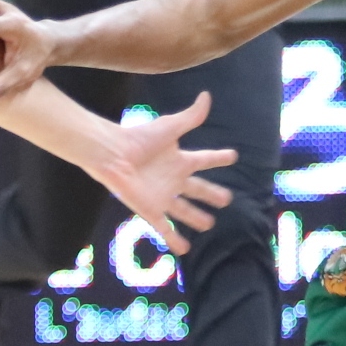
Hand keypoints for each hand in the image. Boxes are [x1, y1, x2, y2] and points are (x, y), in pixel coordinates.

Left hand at [93, 91, 237, 253]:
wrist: (113, 154)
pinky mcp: (152, 210)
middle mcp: (174, 179)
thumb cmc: (139, 138)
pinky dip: (175, 239)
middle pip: (198, 189)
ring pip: (185, 211)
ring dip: (196, 218)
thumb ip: (191, 116)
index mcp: (180, 159)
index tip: (232, 156)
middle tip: (227, 200)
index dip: (219, 158)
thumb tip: (206, 96)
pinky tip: (184, 249)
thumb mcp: (170, 126)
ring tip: (209, 225)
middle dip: (212, 194)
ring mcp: (163, 196)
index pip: (205, 159)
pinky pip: (166, 227)